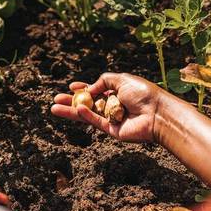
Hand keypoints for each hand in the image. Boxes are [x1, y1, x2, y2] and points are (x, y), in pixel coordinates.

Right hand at [51, 73, 165, 141]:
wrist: (157, 114)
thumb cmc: (144, 94)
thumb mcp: (122, 79)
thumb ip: (103, 81)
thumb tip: (89, 89)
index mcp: (118, 91)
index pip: (97, 90)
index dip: (84, 88)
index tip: (71, 86)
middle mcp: (113, 105)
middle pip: (88, 103)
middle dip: (72, 101)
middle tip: (56, 99)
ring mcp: (112, 118)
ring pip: (87, 114)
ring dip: (71, 111)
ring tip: (54, 108)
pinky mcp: (112, 130)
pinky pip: (95, 121)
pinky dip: (86, 115)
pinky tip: (76, 109)